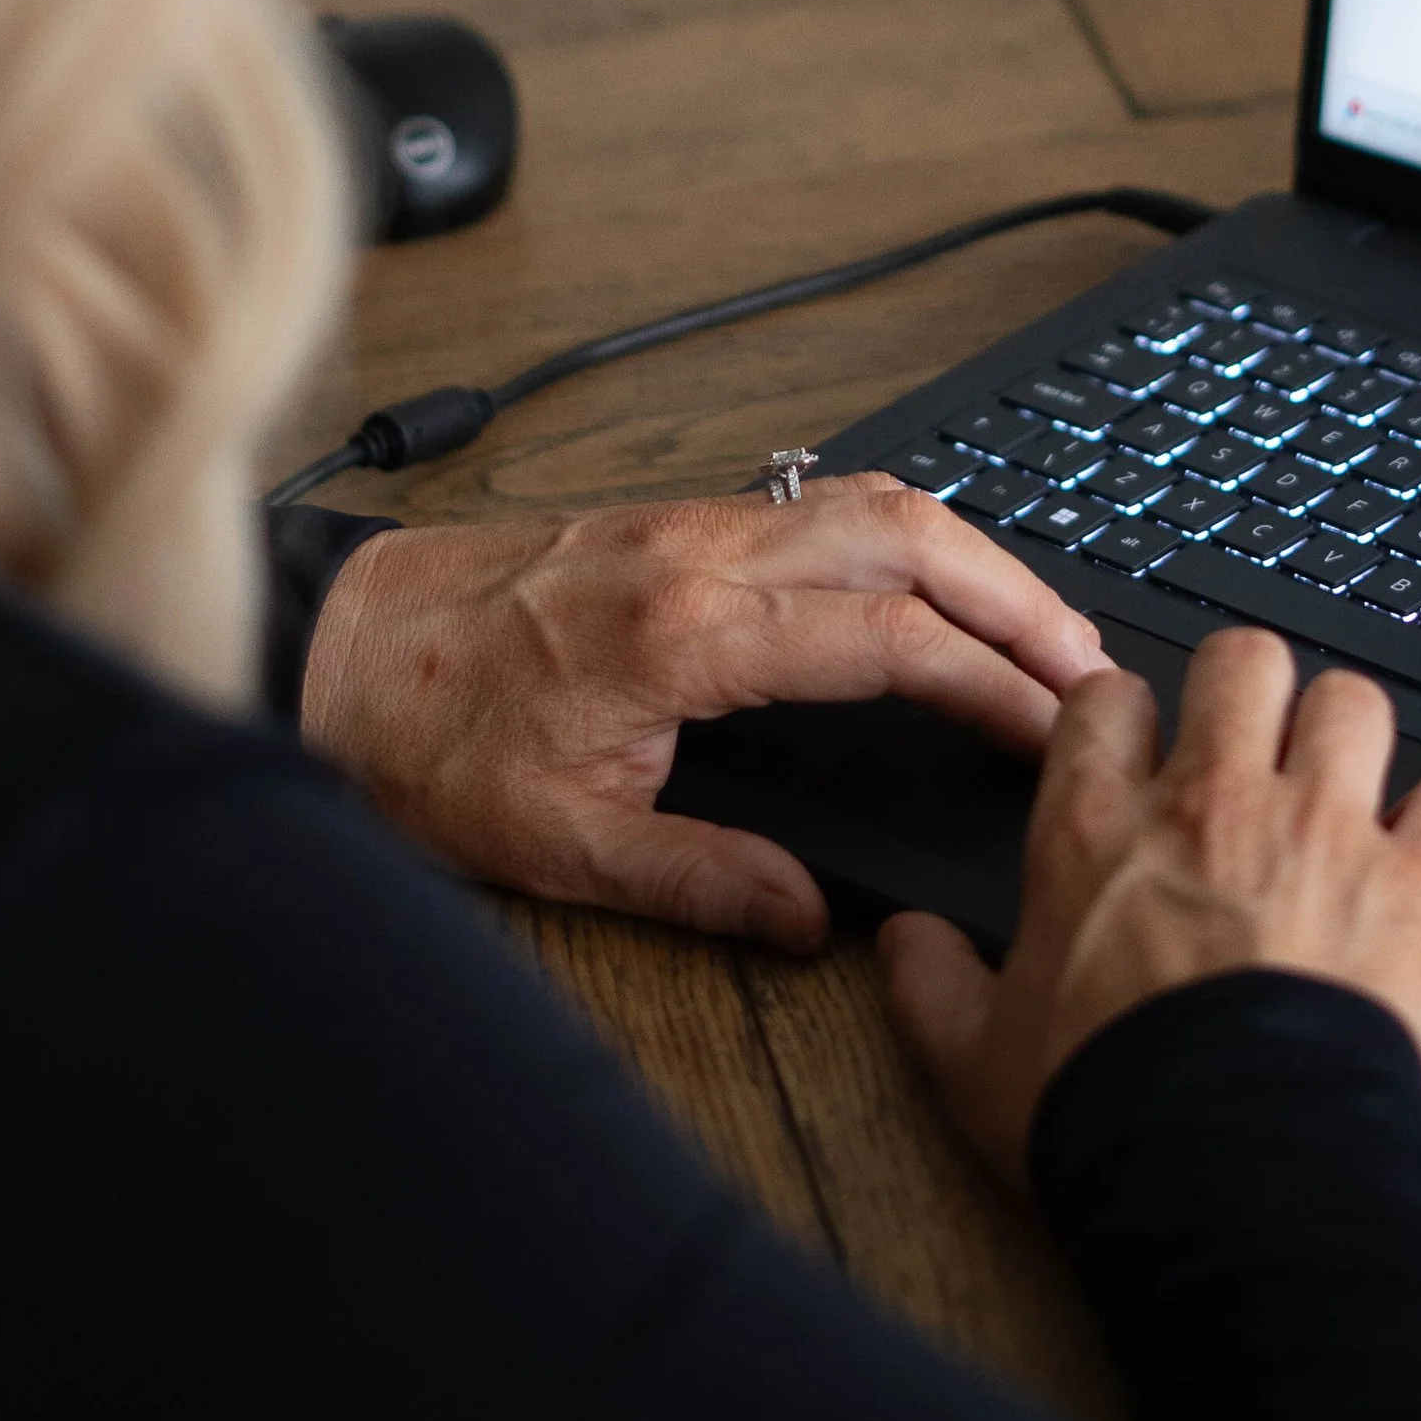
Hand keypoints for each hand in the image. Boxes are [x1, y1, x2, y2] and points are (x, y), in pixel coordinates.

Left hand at [300, 480, 1107, 950]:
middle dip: (1017, 597)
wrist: (331, 652)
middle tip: (1089, 665)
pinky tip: (935, 581)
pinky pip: (823, 502)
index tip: (1055, 728)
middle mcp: (701, 553)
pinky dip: (907, 536)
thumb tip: (813, 919)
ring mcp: (688, 521)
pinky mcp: (672, 519)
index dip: (990, 683)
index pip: (888, 637)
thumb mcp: (562, 848)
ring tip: (1039, 625)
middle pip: (907, 537)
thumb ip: (705, 881)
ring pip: (871, 501)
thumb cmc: (427, 743)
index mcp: (687, 633)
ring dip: (971, 555)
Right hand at [882, 626, 1420, 1178]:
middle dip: (1250, 695)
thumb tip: (902, 943)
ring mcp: (1324, 833)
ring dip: (1351, 742)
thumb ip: (933, 984)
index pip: (1109, 698)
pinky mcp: (1419, 887)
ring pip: (1354, 702)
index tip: (1144, 758)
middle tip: (1255, 752)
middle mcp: (1214, 805)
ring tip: (1346, 794)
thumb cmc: (1104, 1115)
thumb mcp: (974, 1058)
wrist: (1226, 1174)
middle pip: (1243, 661)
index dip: (1129, 718)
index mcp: (1098, 831)